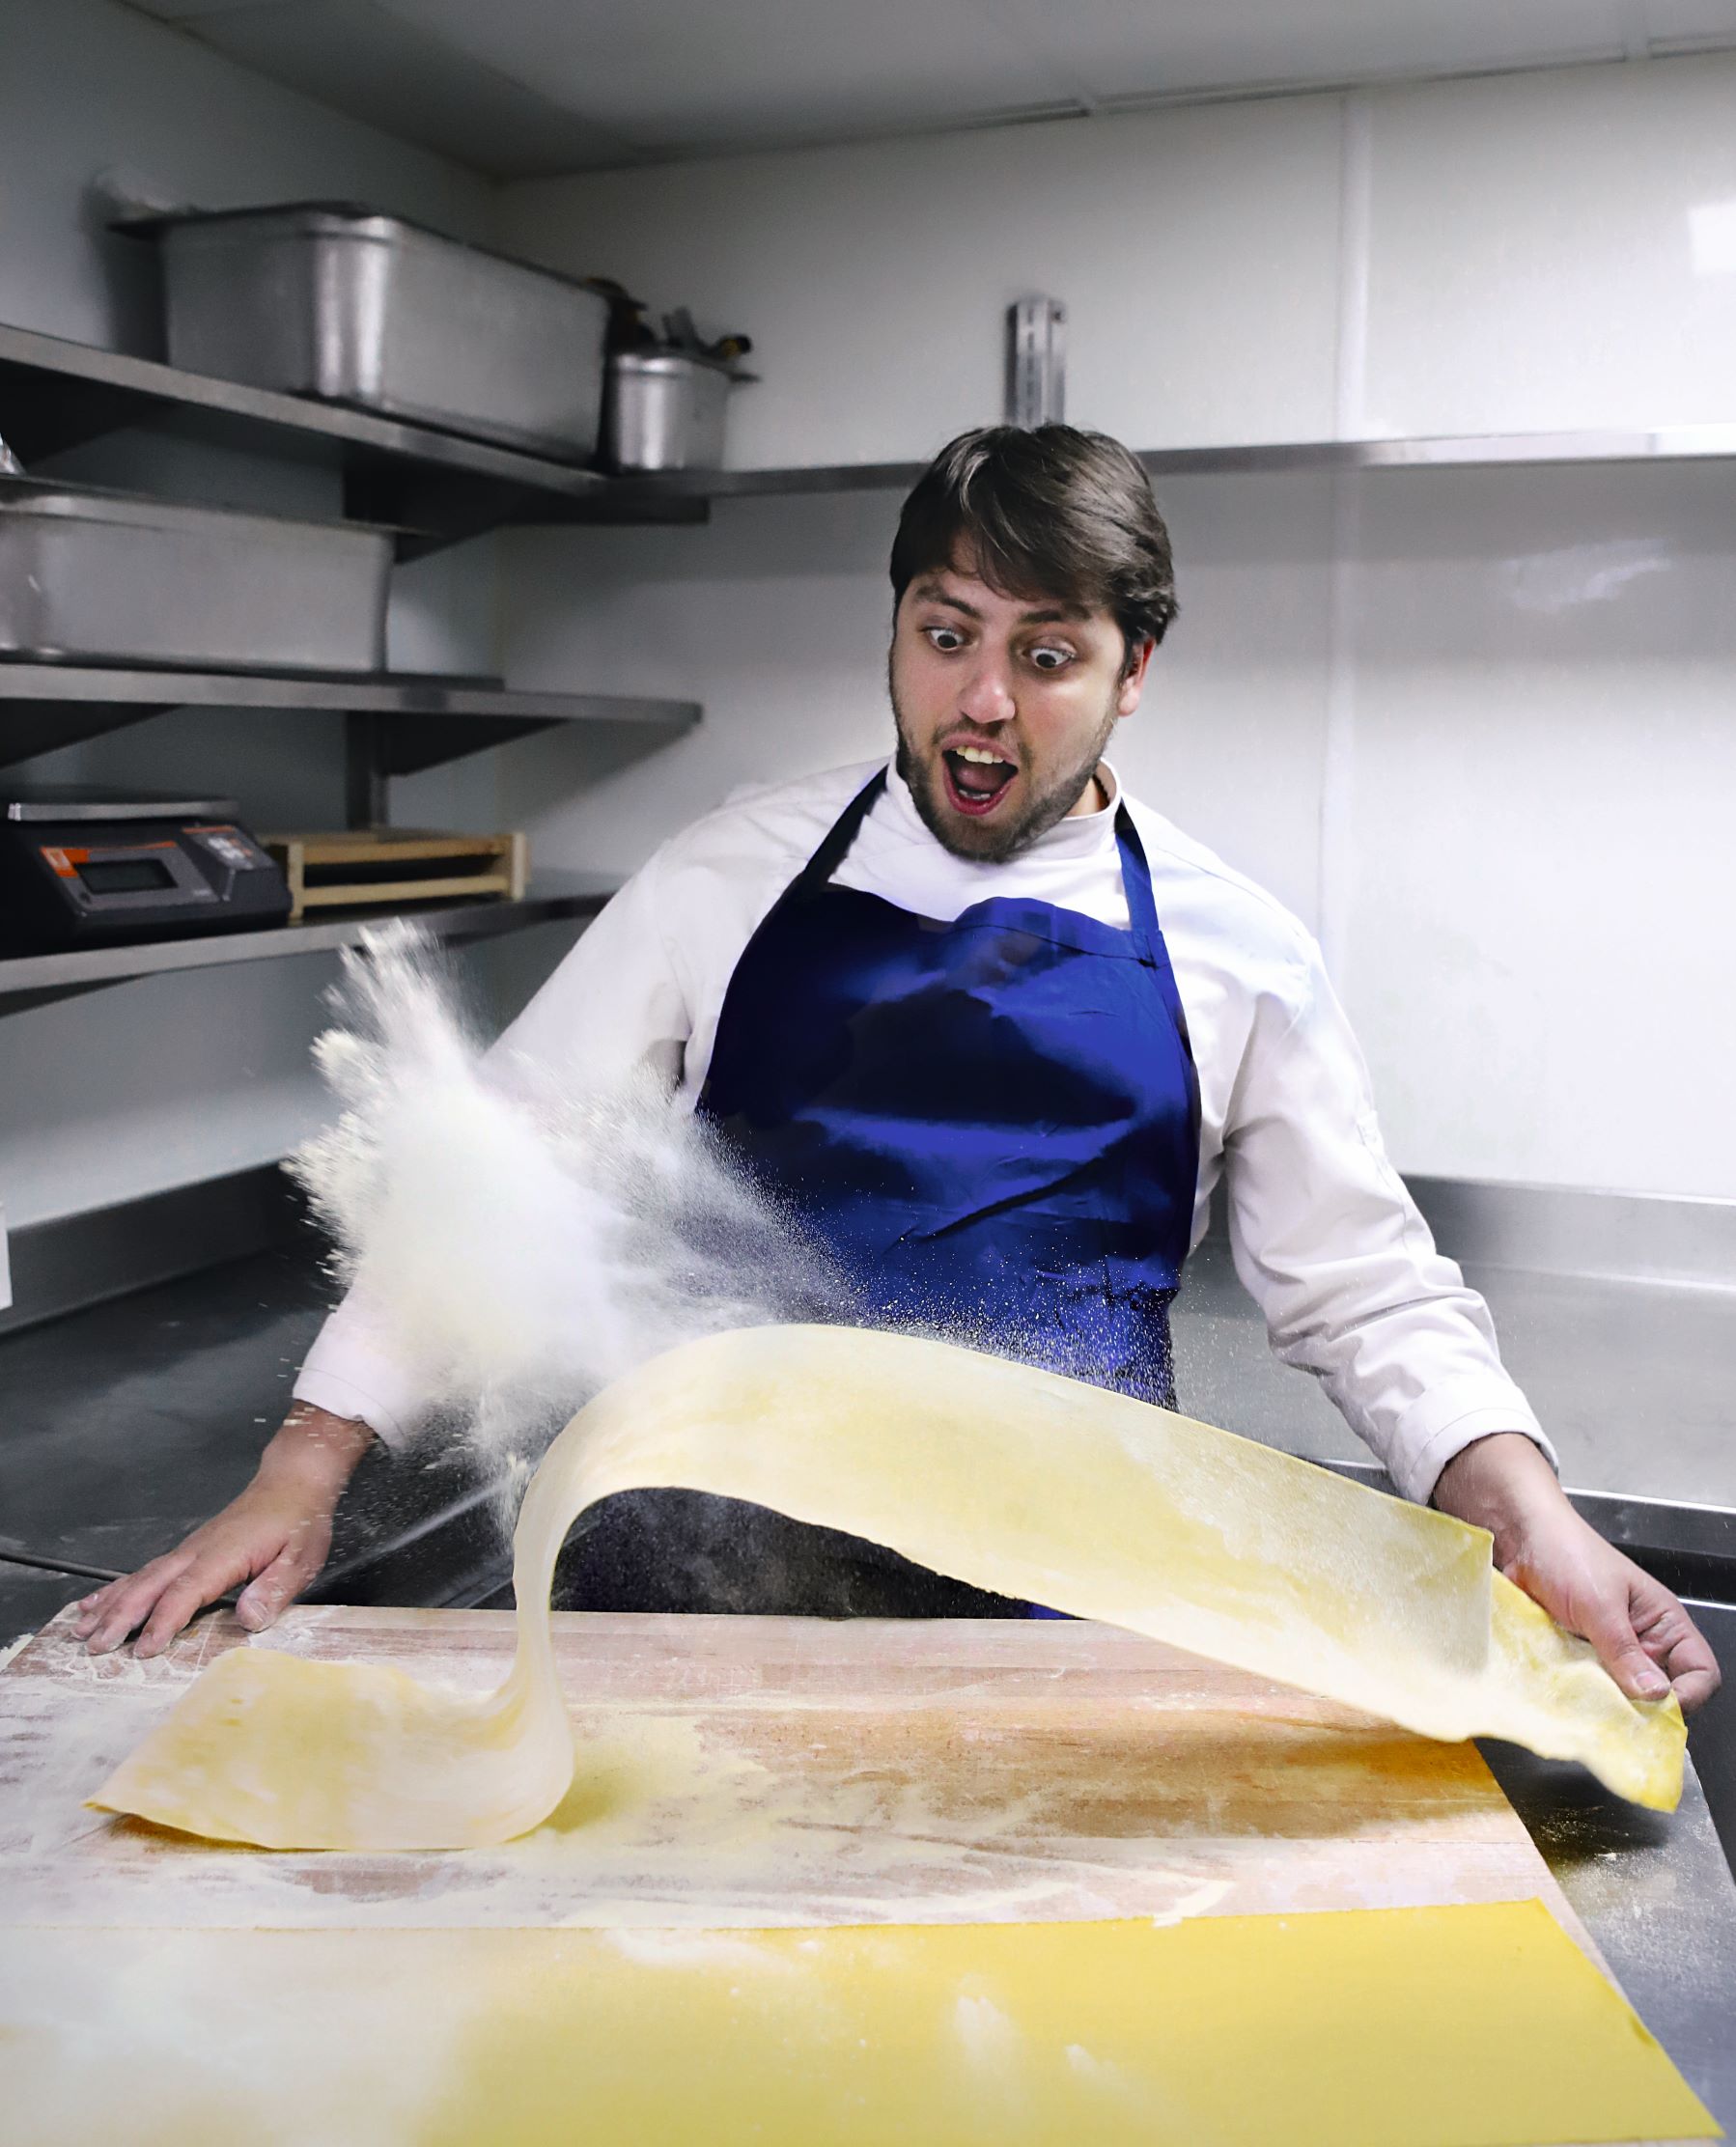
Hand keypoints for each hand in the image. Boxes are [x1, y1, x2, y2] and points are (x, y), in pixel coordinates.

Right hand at [71, 1405, 373, 1658]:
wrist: (293, 1481)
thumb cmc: (299, 1520)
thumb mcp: (302, 1556)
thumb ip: (276, 1587)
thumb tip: (249, 1618)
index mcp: (224, 1555)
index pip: (187, 1592)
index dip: (164, 1622)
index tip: (144, 1650)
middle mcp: (197, 1551)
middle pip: (150, 1586)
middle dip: (120, 1617)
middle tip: (95, 1647)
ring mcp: (188, 1549)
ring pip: (141, 1579)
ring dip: (110, 1605)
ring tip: (81, 1630)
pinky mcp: (188, 1550)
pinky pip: (146, 1571)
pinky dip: (118, 1588)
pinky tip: (98, 1603)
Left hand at [1433, 1433, 1720, 1713]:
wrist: (1520, 1537)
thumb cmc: (1566, 1553)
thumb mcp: (1600, 1605)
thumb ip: (1625, 1651)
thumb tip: (1656, 1695)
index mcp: (1663, 1622)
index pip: (1700, 1671)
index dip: (1690, 1694)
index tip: (1661, 1708)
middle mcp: (1643, 1640)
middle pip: (1663, 1693)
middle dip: (1644, 1708)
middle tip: (1620, 1715)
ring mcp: (1610, 1651)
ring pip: (1623, 1695)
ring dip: (1607, 1702)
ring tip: (1590, 1702)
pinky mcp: (1579, 1656)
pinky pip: (1589, 1686)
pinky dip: (1580, 1692)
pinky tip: (1567, 1692)